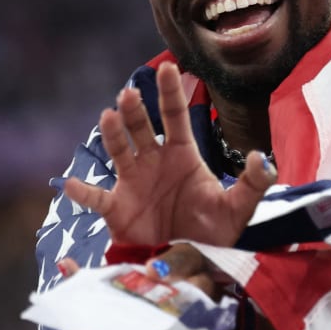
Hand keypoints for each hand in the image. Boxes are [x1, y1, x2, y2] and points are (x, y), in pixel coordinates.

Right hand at [63, 62, 276, 246]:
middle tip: (130, 94)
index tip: (169, 67)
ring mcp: (133, 183)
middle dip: (136, 111)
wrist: (193, 262)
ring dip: (113, 135)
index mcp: (182, 155)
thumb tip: (259, 156)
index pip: (175, 117)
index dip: (171, 93)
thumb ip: (254, 182)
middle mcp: (154, 162)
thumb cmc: (216, 231)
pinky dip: (83, 193)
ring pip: (119, 152)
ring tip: (109, 116)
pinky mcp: (117, 209)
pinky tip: (71, 185)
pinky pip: (96, 198)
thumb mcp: (240, 207)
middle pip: (142, 128)